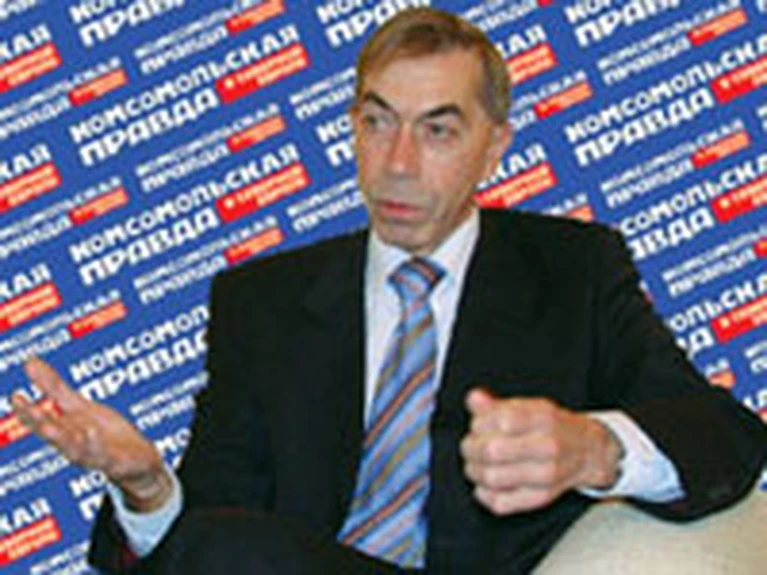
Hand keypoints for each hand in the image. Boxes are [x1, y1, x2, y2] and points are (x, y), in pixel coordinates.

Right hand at [11, 357, 171, 511]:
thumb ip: (55, 387)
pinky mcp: (117, 462)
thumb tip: (30, 361)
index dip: (27, 411)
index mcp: (65, 430)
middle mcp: (75, 445)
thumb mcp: (80, 407)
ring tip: (52, 424)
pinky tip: (91, 431)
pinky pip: (106, 456)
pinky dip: (96, 445)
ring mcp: (95, 455)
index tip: (16, 396)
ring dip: (65, 436)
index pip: (41, 422)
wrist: (138, 463)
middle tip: (28, 408)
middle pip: (54, 434)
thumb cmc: (105, 434)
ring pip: (76, 448)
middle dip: (40, 422)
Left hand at [460, 388, 622, 514]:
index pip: (502, 420)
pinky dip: (484, 493)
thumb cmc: (552, 426)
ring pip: (493, 478)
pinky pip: (500, 503)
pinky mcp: (540, 498)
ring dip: (473, 470)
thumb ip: (496, 404)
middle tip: (469, 445)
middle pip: (493, 450)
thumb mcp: (528, 406)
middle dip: (471, 447)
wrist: (587, 450)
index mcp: (543, 419)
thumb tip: (474, 399)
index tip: (476, 425)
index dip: (480, 423)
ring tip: (474, 463)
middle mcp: (547, 447)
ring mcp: (545, 476)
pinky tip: (485, 483)